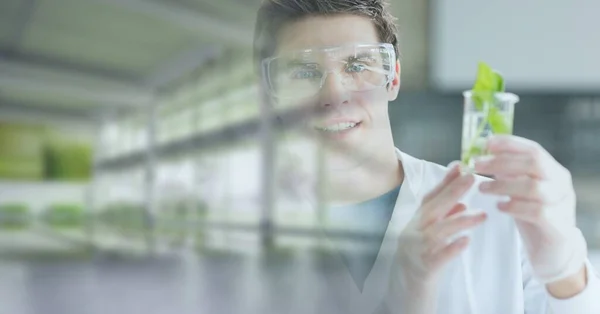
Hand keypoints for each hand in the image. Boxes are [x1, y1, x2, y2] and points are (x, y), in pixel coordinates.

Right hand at [389, 163, 485, 312]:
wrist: (409, 288)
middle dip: (453, 192)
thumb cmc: (422, 257)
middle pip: (433, 208)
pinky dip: (452, 248)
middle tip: (473, 178)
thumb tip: (462, 202)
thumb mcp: (430, 234)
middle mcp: (413, 232)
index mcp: (416, 222)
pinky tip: (466, 242)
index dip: (445, 181)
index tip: (461, 166)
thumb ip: (444, 218)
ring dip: (459, 221)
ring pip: (438, 231)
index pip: (430, 197)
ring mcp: (417, 250)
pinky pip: (438, 257)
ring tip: (483, 215)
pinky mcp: (424, 268)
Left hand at [475, 135, 587, 283]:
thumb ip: (507, 173)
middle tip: (476, 165)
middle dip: (500, 162)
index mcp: (553, 171)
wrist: (552, 249)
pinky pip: (536, 211)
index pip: (533, 150)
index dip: (509, 144)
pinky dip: (514, 207)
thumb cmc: (532, 214)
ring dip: (502, 185)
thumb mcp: (520, 189)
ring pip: (533, 187)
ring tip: (482, 188)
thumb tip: (480, 156)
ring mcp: (563, 204)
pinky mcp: (558, 224)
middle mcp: (561, 184)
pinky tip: (499, 207)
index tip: (486, 143)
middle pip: (533, 163)